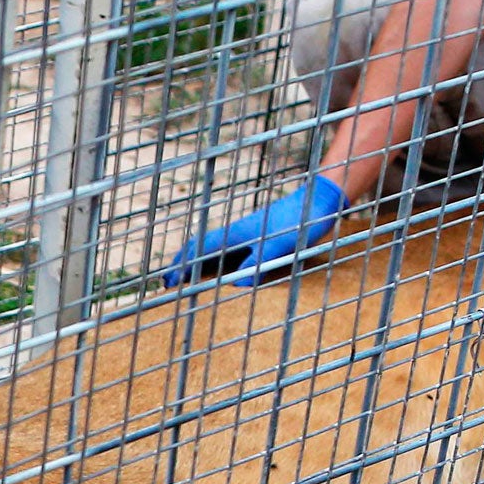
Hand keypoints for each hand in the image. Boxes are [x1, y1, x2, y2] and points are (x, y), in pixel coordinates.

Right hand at [164, 174, 346, 289]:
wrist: (317, 200)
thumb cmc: (301, 221)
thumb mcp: (283, 245)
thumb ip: (262, 261)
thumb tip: (240, 282)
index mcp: (237, 234)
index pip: (201, 250)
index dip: (184, 267)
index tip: (170, 282)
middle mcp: (236, 233)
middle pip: (199, 247)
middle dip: (181, 264)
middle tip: (166, 281)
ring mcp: (245, 234)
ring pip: (210, 249)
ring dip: (194, 262)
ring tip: (183, 277)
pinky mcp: (255, 236)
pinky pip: (225, 251)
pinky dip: (213, 261)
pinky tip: (216, 269)